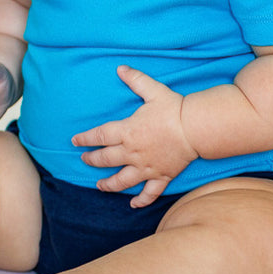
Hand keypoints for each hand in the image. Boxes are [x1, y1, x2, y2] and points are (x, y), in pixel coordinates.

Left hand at [71, 65, 196, 207]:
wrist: (197, 128)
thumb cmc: (174, 109)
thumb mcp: (153, 91)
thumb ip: (135, 80)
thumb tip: (120, 68)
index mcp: (126, 131)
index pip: (98, 136)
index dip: (85, 139)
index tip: (75, 142)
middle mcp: (132, 152)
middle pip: (105, 159)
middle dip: (92, 160)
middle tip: (85, 160)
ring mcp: (146, 167)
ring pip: (122, 181)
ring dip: (109, 185)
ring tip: (99, 186)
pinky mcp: (162, 176)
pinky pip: (150, 193)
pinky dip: (142, 200)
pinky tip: (133, 205)